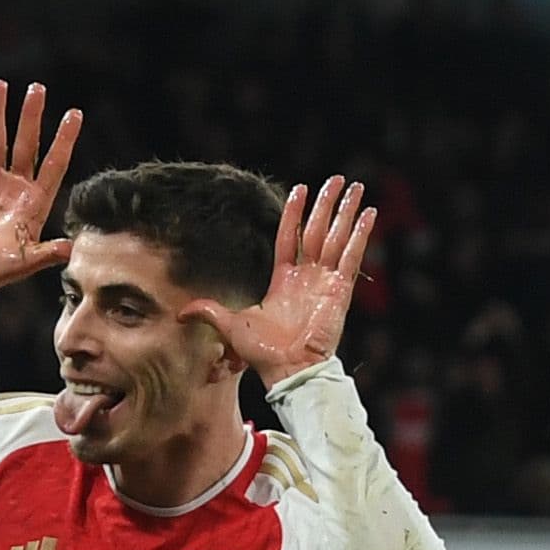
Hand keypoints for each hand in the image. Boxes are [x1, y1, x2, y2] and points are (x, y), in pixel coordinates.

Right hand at [0, 81, 83, 313]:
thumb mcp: (24, 262)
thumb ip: (47, 253)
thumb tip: (71, 249)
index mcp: (34, 203)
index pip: (54, 164)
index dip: (64, 139)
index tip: (75, 113)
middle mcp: (16, 188)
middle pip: (26, 144)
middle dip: (31, 116)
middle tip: (37, 87)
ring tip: (1, 85)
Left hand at [181, 174, 376, 387]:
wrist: (288, 370)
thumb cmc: (262, 352)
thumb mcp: (230, 326)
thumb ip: (209, 313)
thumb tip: (180, 314)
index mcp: (283, 280)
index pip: (290, 237)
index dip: (294, 213)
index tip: (300, 188)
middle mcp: (307, 277)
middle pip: (318, 231)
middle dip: (327, 204)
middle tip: (337, 180)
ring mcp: (325, 282)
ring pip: (337, 237)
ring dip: (347, 211)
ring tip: (356, 187)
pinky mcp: (341, 290)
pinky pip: (352, 256)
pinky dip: (361, 235)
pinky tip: (369, 213)